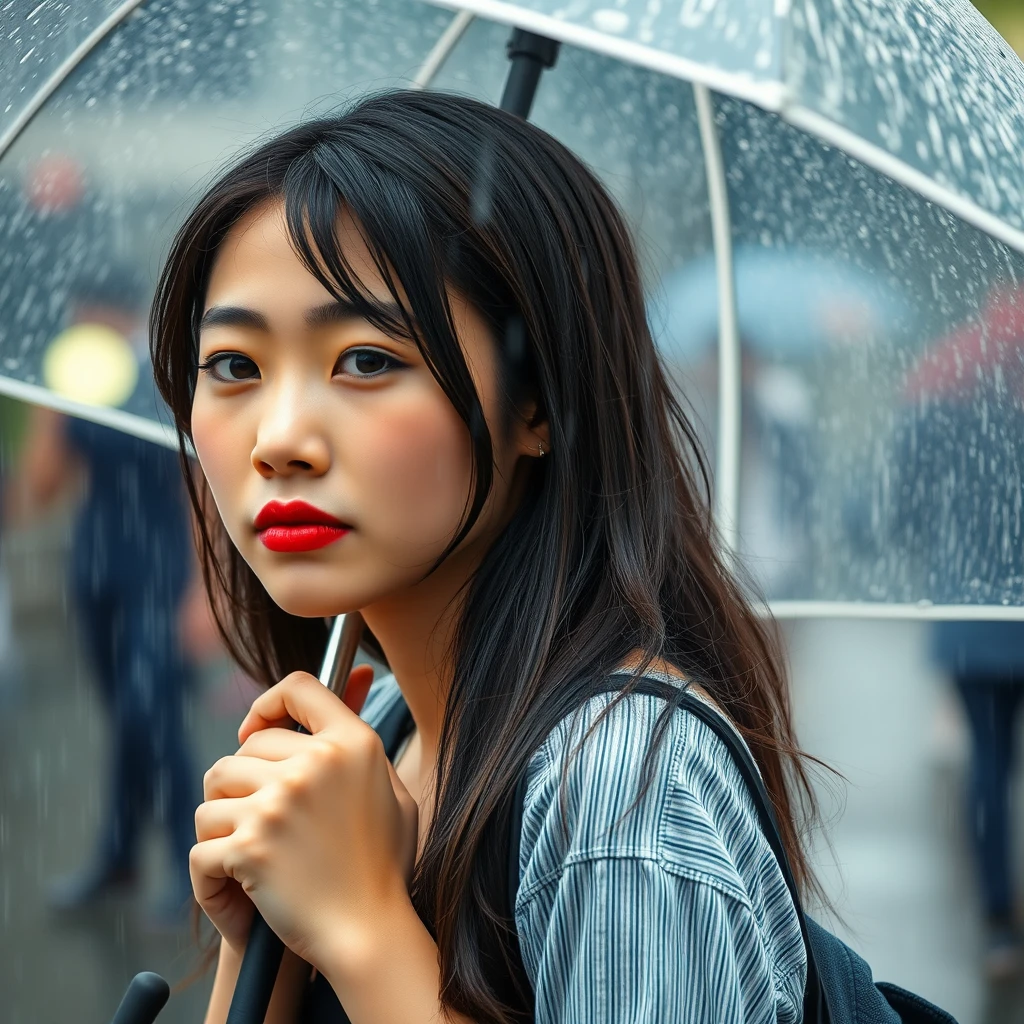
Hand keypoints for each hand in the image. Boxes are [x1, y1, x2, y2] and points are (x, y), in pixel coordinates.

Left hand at [189, 667, 417, 968]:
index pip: (298, 686)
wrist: (370, 932)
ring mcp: (280, 803)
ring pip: (213, 794)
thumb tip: (356, 669)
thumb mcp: (388, 785)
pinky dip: (209, 876)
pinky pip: (201, 847)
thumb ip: (361, 731)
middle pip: (244, 747)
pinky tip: (235, 891)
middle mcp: (316, 764)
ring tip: (247, 854)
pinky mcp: (250, 846)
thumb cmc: (381, 862)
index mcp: (353, 743)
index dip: (268, 702)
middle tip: (260, 820)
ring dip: (221, 825)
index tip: (254, 730)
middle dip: (241, 782)